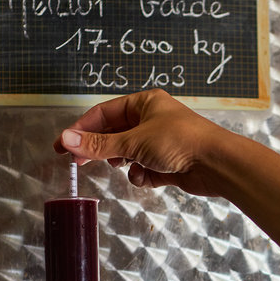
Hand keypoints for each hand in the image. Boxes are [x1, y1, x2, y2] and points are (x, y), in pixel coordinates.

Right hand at [53, 89, 232, 196]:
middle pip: (114, 134)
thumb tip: (66, 140)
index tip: (62, 145)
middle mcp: (152, 120)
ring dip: (124, 163)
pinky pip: (144, 169)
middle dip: (99, 149)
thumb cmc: (179, 141)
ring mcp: (160, 142)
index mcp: (144, 103)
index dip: (81, 129)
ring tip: (123, 166)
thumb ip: (98, 145)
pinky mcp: (168, 163)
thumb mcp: (133, 142)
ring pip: (128, 154)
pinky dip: (142, 175)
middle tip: (78, 162)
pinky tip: (147, 177)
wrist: (217, 163)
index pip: (103, 113)